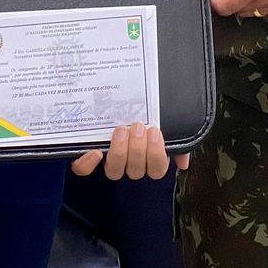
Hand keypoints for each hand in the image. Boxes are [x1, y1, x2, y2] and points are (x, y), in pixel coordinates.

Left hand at [70, 123, 190, 179]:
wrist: (112, 96)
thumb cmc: (141, 112)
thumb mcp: (163, 121)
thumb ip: (178, 140)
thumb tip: (182, 163)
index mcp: (148, 157)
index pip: (157, 170)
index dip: (156, 155)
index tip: (155, 132)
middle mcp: (129, 163)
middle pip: (137, 171)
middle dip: (138, 149)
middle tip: (138, 127)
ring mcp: (108, 161)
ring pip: (115, 172)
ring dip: (120, 153)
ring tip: (121, 131)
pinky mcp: (87, 158)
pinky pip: (84, 170)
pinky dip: (88, 163)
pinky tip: (95, 151)